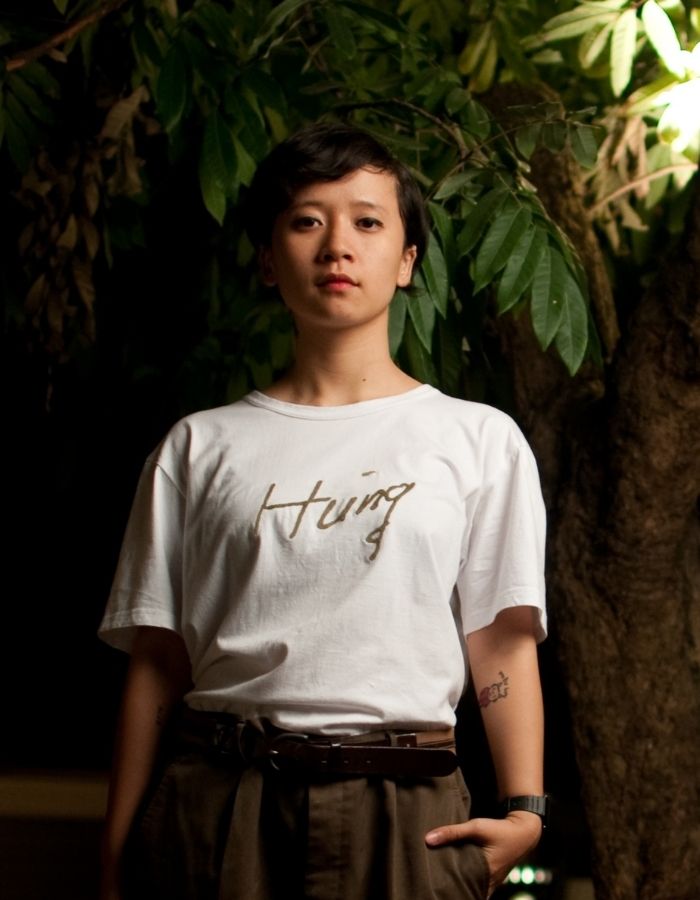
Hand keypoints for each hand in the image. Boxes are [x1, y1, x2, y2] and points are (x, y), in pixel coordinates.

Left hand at [425, 811, 542, 895]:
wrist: (523, 831)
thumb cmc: (500, 829)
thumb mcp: (476, 827)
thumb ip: (452, 832)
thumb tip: (427, 839)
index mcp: (486, 874)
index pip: (466, 892)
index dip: (453, 892)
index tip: (440, 889)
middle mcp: (490, 882)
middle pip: (469, 892)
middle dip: (455, 890)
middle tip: (438, 886)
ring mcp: (493, 881)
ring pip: (474, 889)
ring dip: (462, 886)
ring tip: (444, 881)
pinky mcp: (493, 876)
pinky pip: (479, 884)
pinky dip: (469, 882)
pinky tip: (457, 875)